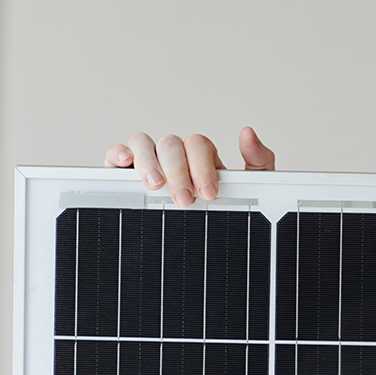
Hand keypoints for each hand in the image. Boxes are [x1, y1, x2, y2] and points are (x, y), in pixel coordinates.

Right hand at [104, 126, 275, 205]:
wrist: (215, 242)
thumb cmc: (228, 210)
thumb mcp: (253, 189)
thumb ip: (258, 160)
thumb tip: (248, 132)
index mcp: (201, 157)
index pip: (197, 144)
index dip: (202, 166)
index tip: (208, 193)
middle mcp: (174, 155)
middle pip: (170, 144)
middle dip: (178, 172)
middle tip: (184, 199)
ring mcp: (150, 161)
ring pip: (143, 143)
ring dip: (149, 162)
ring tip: (156, 185)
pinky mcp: (126, 173)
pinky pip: (116, 154)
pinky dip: (118, 154)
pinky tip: (125, 164)